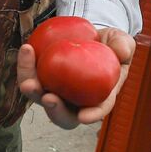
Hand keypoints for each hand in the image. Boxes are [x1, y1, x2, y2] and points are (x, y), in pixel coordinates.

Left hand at [20, 26, 134, 128]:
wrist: (89, 35)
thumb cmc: (109, 43)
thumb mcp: (121, 41)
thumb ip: (124, 45)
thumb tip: (121, 51)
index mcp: (99, 97)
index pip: (96, 110)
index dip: (92, 116)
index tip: (84, 116)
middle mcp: (75, 100)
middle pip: (62, 115)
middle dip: (54, 110)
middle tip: (49, 98)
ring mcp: (56, 90)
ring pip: (40, 98)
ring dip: (32, 91)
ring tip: (28, 79)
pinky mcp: (41, 77)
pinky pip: (31, 75)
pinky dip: (26, 66)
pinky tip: (27, 49)